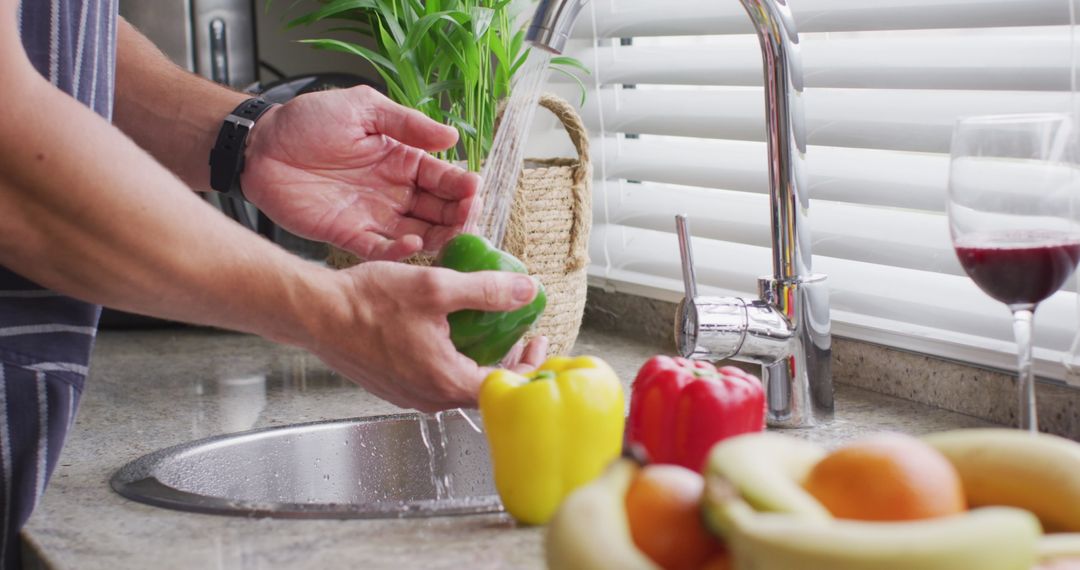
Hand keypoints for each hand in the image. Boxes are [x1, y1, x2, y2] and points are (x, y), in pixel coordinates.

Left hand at [240, 86, 479, 260]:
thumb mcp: (363, 109)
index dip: (461, 186)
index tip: (474, 189)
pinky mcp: (349, 236)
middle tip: (469, 214)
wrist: (260, 146)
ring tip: (450, 233)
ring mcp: (373, 216)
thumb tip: (453, 136)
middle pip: (438, 211)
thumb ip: (408, 124)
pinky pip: (381, 249)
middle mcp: (394, 192)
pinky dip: (399, 252)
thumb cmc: (308, 121)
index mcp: (402, 161)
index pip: (443, 178)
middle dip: (458, 215)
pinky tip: (414, 244)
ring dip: (439, 236)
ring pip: (418, 234)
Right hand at [307, 262, 547, 411]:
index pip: (504, 386)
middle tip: (520, 335)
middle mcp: (428, 397)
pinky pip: (434, 378)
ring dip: (478, 360)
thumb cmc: (367, 303)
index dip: (528, 366)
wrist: (316, 313)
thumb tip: (527, 291)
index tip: (537, 343)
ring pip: (457, 383)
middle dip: (507, 362)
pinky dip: (451, 359)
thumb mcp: (436, 288)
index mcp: (445, 381)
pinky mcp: (394, 385)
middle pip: (483, 388)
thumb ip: (487, 291)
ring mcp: (409, 394)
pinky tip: (450, 333)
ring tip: (489, 330)